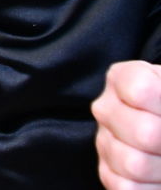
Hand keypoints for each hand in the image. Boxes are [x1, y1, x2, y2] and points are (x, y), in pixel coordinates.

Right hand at [95, 60, 160, 186]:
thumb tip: (155, 130)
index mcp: (122, 79)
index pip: (141, 91)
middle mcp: (105, 108)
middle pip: (145, 133)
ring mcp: (103, 142)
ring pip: (134, 164)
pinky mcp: (107, 173)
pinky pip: (125, 187)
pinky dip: (151, 187)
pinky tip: (160, 178)